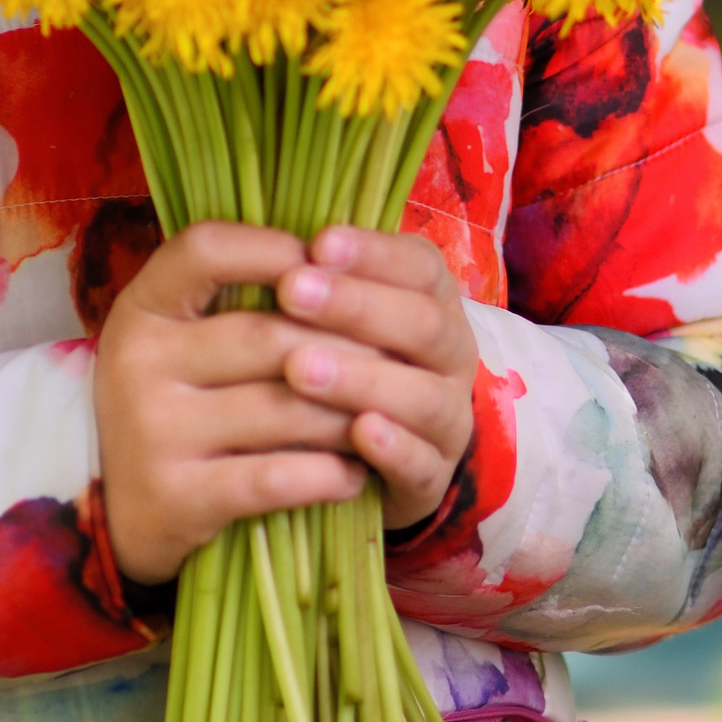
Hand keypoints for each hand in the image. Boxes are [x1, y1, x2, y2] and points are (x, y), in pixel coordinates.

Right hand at [95, 221, 370, 585]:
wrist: (120, 507)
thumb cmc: (176, 401)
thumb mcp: (179, 336)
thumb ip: (235, 295)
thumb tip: (336, 260)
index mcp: (142, 307)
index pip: (204, 249)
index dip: (271, 248)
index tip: (324, 261)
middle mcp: (138, 361)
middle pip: (265, 335)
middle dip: (344, 345)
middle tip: (396, 353)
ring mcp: (154, 431)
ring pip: (281, 409)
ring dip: (348, 414)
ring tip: (385, 412)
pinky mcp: (177, 498)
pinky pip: (274, 479)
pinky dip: (327, 475)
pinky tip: (354, 472)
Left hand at [273, 225, 478, 535]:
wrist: (388, 449)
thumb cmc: (348, 354)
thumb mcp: (342, 309)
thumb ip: (321, 278)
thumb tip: (269, 248)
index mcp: (433, 298)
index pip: (418, 265)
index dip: (371, 253)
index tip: (317, 244)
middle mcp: (452, 353)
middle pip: (422, 324)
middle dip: (356, 306)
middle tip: (292, 293)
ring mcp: (449, 417)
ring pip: (422, 395)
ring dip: (361, 378)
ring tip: (301, 368)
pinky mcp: (433, 477)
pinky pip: (422, 463)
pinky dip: (394, 447)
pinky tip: (358, 433)